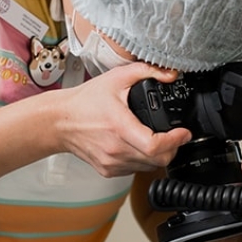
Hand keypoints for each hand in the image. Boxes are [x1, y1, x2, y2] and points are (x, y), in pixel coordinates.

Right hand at [56, 62, 191, 176]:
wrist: (58, 122)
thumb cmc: (84, 102)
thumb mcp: (117, 78)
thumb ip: (146, 72)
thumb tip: (171, 74)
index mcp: (120, 127)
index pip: (155, 146)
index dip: (175, 141)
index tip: (183, 133)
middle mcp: (116, 149)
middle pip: (157, 160)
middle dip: (172, 148)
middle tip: (175, 136)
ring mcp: (111, 162)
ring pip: (148, 167)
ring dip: (158, 155)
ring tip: (157, 140)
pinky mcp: (108, 170)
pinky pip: (135, 170)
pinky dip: (143, 160)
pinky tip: (138, 146)